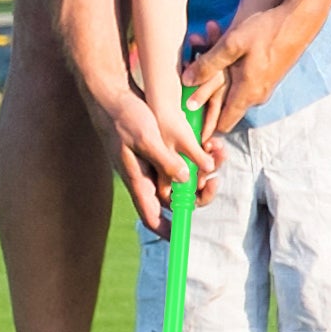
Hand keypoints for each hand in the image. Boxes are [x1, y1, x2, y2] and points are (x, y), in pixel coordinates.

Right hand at [86, 82, 211, 233]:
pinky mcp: (157, 150)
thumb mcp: (145, 137)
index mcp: (138, 180)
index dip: (167, 230)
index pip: (152, 217)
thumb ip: (163, 160)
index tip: (183, 237)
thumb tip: (185, 180)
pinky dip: (196, 156)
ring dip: (202, 171)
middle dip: (198, 192)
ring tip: (218, 152)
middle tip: (214, 180)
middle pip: (175, 198)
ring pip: (182, 178)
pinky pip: (180, 161)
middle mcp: (146, 177)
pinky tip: (209, 143)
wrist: (112, 94)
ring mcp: (151, 164)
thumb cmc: (123, 116)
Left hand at [183, 0, 319, 133]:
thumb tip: (186, 81)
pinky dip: (229, 63)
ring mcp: (264, 85)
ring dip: (215, 70)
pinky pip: (242, 76)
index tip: (187, 111)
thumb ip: (208, 65)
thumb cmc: (267, 30)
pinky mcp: (267, 74)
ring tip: (202, 39)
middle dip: (203, 87)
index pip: (222, 124)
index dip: (204, 123)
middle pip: (223, 105)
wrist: (300, 19)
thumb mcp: (232, 45)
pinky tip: (221, 38)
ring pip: (230, 86)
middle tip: (189, 62)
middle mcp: (257, 94)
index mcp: (247, 93)